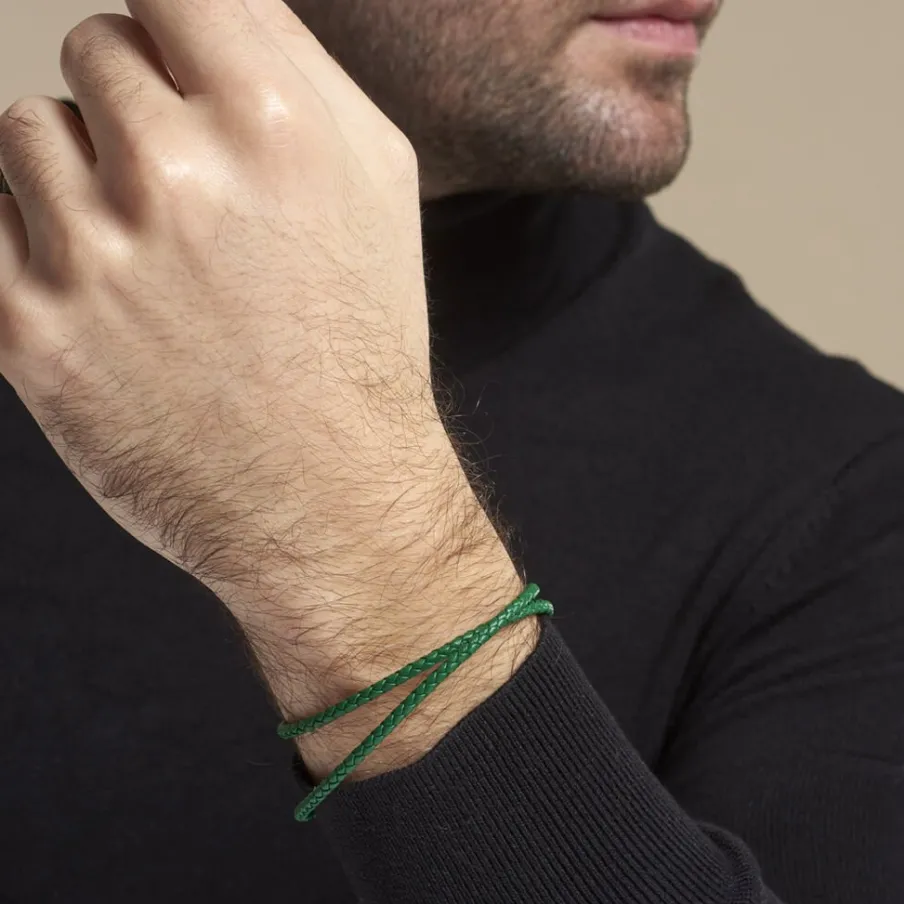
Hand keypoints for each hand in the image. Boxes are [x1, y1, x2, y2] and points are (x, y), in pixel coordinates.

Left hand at [0, 0, 533, 775]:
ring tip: (153, 259)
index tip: (176, 63)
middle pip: (93, 50)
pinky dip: (37, 242)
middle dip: (137, 110)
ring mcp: (92, 256)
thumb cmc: (360, 338)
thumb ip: (296, 66)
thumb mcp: (378, 184)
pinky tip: (106, 292)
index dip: (174, 26)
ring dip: (81, 177)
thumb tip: (210, 4)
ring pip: (29, 132)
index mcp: (272, 125)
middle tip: (190, 198)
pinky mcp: (30, 332)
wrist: (331, 493)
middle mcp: (175, 177)